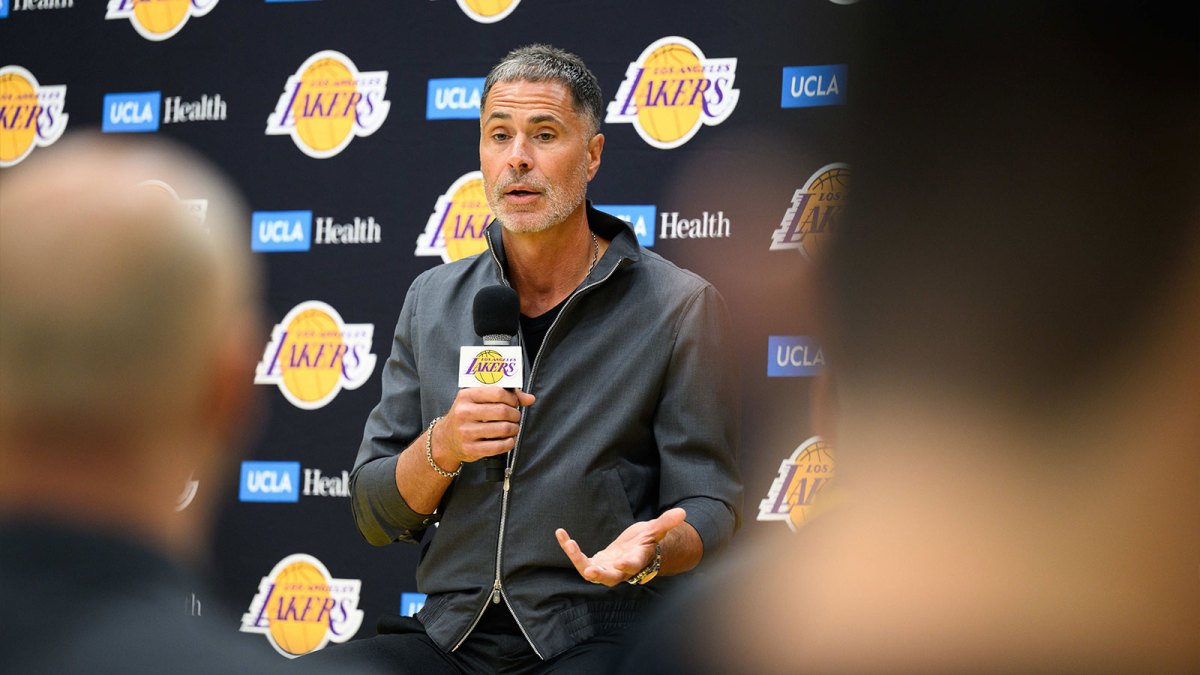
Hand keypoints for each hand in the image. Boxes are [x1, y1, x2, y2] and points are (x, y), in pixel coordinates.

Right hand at [435, 387, 534, 467]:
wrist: (445, 439)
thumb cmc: (467, 416)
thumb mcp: (478, 400)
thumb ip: (504, 396)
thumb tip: (530, 398)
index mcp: (466, 396)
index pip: (497, 393)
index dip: (512, 398)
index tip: (514, 403)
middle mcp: (463, 413)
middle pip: (502, 411)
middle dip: (515, 414)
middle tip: (516, 417)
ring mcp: (465, 432)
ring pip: (503, 429)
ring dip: (514, 429)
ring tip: (513, 428)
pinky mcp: (470, 449)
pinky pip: (498, 447)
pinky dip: (509, 443)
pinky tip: (509, 440)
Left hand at [555, 508, 685, 586]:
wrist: (637, 550)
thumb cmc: (648, 541)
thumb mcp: (656, 530)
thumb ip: (666, 522)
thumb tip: (683, 512)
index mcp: (637, 561)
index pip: (633, 566)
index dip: (628, 565)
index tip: (622, 562)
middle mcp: (620, 570)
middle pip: (609, 577)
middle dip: (599, 574)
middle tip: (590, 571)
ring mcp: (606, 569)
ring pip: (590, 570)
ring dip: (578, 559)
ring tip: (569, 544)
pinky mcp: (595, 563)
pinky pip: (579, 558)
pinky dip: (569, 547)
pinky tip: (560, 533)